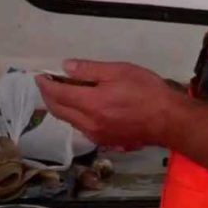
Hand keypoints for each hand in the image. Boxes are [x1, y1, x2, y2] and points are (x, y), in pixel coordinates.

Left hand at [36, 59, 183, 149]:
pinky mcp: (106, 141)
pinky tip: (81, 108)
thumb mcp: (119, 71)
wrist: (168, 120)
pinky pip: (81, 128)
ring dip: (60, 107)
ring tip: (62, 93)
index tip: (40, 76)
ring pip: (69, 121)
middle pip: (58, 111)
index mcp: (90, 104)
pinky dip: (74, 116)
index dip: (46, 85)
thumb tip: (66, 67)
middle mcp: (88, 123)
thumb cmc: (147, 91)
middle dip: (48, 97)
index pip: (58, 94)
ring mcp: (96, 135)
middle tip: (46, 84)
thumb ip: (90, 70)